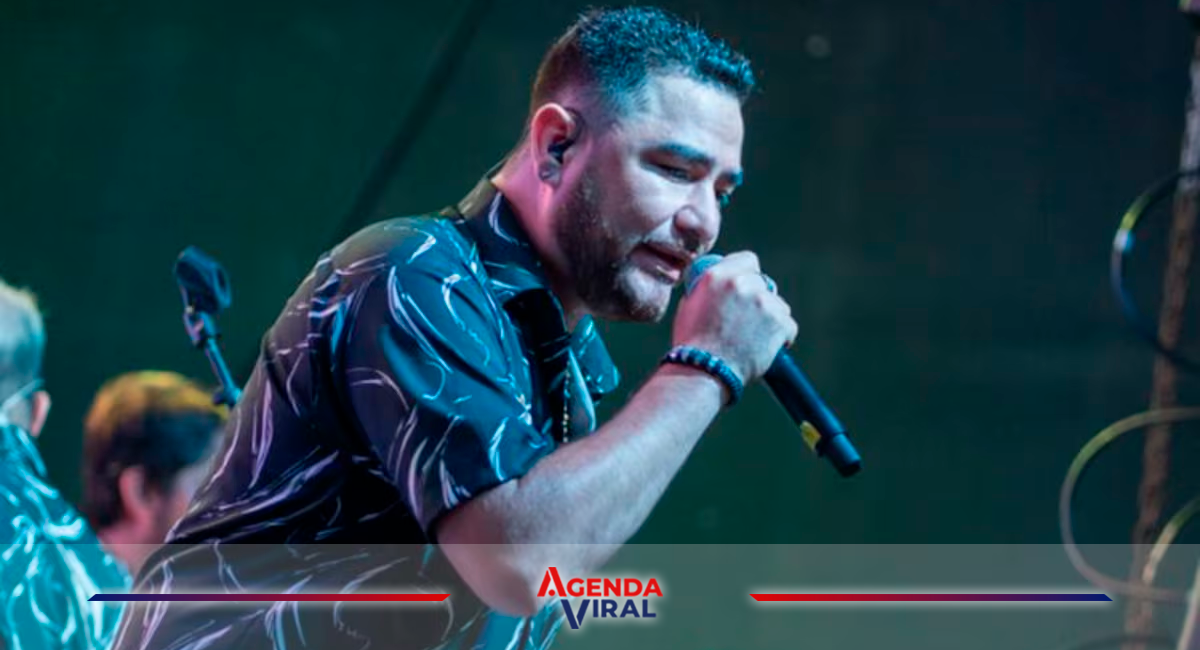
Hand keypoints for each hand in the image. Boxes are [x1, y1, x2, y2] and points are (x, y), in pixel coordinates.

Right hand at [671, 252, 797, 384]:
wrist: (704, 372)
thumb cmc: (692, 344)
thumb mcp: (689, 306)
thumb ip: (708, 290)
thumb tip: (719, 287)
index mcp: (718, 276)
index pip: (747, 260)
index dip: (749, 273)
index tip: (747, 287)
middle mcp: (742, 284)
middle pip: (764, 283)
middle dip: (760, 300)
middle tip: (750, 321)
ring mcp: (763, 303)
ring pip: (779, 306)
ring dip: (771, 319)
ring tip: (755, 339)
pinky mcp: (779, 323)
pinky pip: (789, 326)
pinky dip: (782, 338)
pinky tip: (767, 348)